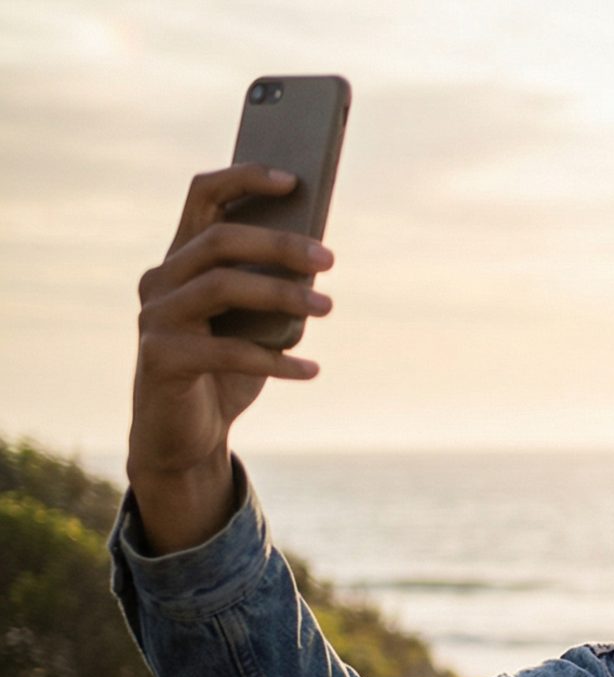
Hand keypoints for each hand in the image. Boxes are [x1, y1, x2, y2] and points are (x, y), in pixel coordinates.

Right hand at [128, 164, 335, 550]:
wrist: (187, 433)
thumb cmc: (226, 367)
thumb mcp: (252, 322)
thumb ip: (271, 286)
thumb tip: (318, 254)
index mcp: (182, 258)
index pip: (202, 196)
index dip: (244, 178)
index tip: (294, 180)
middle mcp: (161, 279)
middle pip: (220, 240)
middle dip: (279, 244)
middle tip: (330, 259)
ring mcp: (156, 318)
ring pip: (221, 286)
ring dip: (282, 294)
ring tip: (328, 306)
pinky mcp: (161, 358)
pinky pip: (226, 351)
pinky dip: (276, 360)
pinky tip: (312, 370)